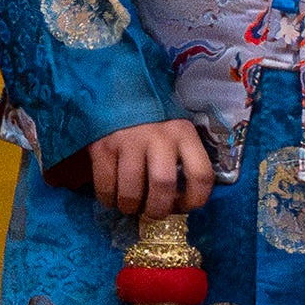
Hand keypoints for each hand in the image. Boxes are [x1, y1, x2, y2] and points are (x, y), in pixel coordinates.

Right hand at [79, 118, 218, 221]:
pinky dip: (108, 199)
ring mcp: (128, 141)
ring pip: (132, 191)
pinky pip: (105, 186)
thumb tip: (179, 202)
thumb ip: (183, 159)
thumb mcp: (176, 132)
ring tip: (130, 206)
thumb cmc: (152, 121)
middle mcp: (159, 137)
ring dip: (131, 207)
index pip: (201, 175)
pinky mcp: (102, 146)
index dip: (195, 200)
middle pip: (163, 186)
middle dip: (158, 210)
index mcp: (184, 134)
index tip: (184, 206)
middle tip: (152, 213)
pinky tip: (111, 197)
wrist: (116, 92)